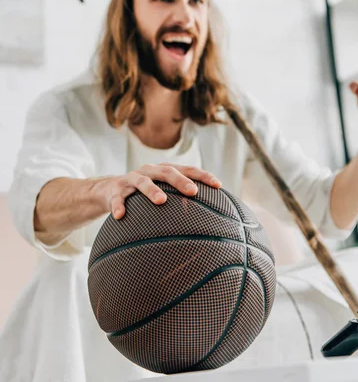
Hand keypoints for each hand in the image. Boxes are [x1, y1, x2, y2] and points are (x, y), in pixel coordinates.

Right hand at [96, 164, 221, 219]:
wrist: (108, 190)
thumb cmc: (142, 194)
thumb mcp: (161, 191)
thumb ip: (179, 199)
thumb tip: (209, 218)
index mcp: (163, 171)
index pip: (186, 169)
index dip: (202, 176)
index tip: (218, 185)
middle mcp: (148, 171)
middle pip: (166, 172)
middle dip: (180, 180)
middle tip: (193, 191)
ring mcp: (131, 179)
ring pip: (142, 182)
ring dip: (152, 190)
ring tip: (161, 200)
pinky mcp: (115, 190)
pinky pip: (117, 198)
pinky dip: (118, 205)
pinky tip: (120, 216)